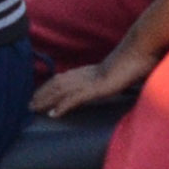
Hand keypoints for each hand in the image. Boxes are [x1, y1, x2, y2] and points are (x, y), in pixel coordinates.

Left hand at [36, 39, 161, 117]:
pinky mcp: (97, 88)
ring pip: (61, 91)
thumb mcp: (115, 73)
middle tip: (28, 105)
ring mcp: (90, 81)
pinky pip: (76, 98)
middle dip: (41, 94)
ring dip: (46, 100)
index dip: (47, 87)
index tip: (36, 95)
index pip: (62, 79)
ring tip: (34, 109)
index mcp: (88, 71)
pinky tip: (53, 114)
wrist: (140, 54)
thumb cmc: (132, 63)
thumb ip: (106, 79)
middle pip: (56, 84)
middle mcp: (84, 75)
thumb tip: (104, 83)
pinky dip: (63, 106)